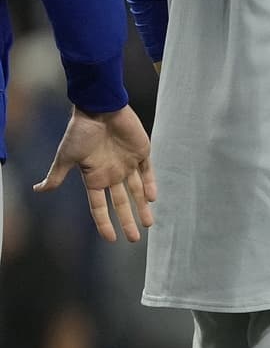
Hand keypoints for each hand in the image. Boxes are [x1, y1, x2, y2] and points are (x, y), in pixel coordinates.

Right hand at [32, 105, 156, 241]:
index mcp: (94, 177)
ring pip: (137, 191)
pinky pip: (148, 172)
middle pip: (121, 202)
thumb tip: (38, 189)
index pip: (99, 206)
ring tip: (149, 224)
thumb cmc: (81, 132)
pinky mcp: (142, 152)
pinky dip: (150, 185)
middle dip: (128, 220)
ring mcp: (127, 164)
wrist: (99, 108)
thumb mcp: (66, 157)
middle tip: (135, 239)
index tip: (111, 239)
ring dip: (143, 206)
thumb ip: (56, 176)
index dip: (104, 222)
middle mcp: (112, 173)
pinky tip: (152, 198)